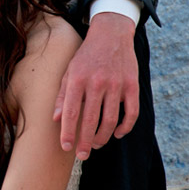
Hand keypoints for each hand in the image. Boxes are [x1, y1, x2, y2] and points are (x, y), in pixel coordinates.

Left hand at [53, 12, 138, 159]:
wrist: (111, 34)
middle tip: (82, 156)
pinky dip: (125, 127)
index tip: (66, 147)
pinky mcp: (132, 85)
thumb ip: (62, 95)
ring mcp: (116, 84)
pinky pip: (131, 113)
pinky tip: (117, 133)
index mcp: (77, 78)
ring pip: (110, 120)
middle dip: (85, 142)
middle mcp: (97, 82)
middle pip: (90, 120)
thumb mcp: (69, 70)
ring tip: (96, 144)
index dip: (68, 132)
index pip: (71, 111)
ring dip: (103, 137)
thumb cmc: (86, 56)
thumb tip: (56, 119)